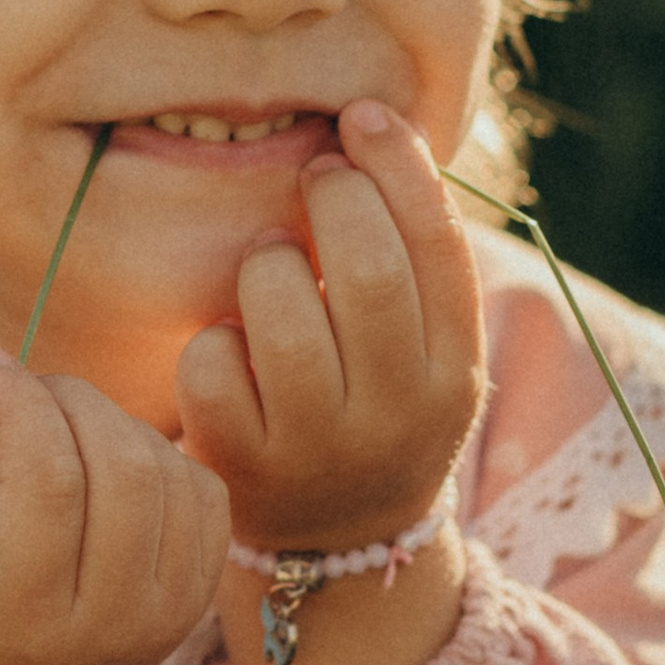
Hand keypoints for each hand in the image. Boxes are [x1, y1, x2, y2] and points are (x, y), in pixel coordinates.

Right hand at [0, 347, 229, 664]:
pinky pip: (201, 490)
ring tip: (42, 426)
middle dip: (61, 398)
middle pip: (122, 465)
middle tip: (7, 390)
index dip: (16, 399)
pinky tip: (95, 459)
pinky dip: (153, 452)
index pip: (50, 479)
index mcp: (24, 618)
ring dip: (105, 420)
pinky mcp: (191, 599)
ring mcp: (164, 614)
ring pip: (166, 468)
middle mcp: (112, 622)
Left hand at [174, 100, 483, 552]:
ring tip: (270, 263)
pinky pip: (211, 365)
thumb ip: (410, 259)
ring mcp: (318, 447)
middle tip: (317, 178)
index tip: (363, 115)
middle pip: (370, 276)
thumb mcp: (422, 352)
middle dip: (335, 202)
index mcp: (453, 371)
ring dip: (267, 264)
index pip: (440, 250)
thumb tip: (369, 124)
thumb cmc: (373, 405)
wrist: (336, 550)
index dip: (401, 166)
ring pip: (282, 315)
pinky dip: (213, 339)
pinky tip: (230, 346)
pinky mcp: (243, 469)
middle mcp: (397, 414)